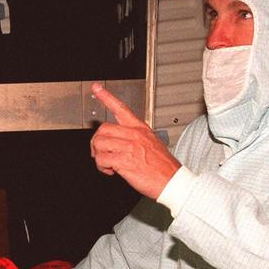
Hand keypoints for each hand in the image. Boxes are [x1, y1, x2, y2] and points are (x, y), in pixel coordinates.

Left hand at [89, 83, 180, 199]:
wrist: (172, 181)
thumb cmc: (163, 166)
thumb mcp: (152, 143)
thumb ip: (134, 139)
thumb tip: (118, 142)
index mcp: (140, 129)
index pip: (121, 108)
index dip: (106, 97)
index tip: (96, 87)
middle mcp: (133, 135)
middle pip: (103, 129)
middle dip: (97, 143)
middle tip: (101, 152)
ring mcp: (129, 147)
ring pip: (99, 144)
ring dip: (99, 156)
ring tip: (107, 164)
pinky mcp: (124, 161)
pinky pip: (102, 159)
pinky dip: (102, 167)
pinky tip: (112, 171)